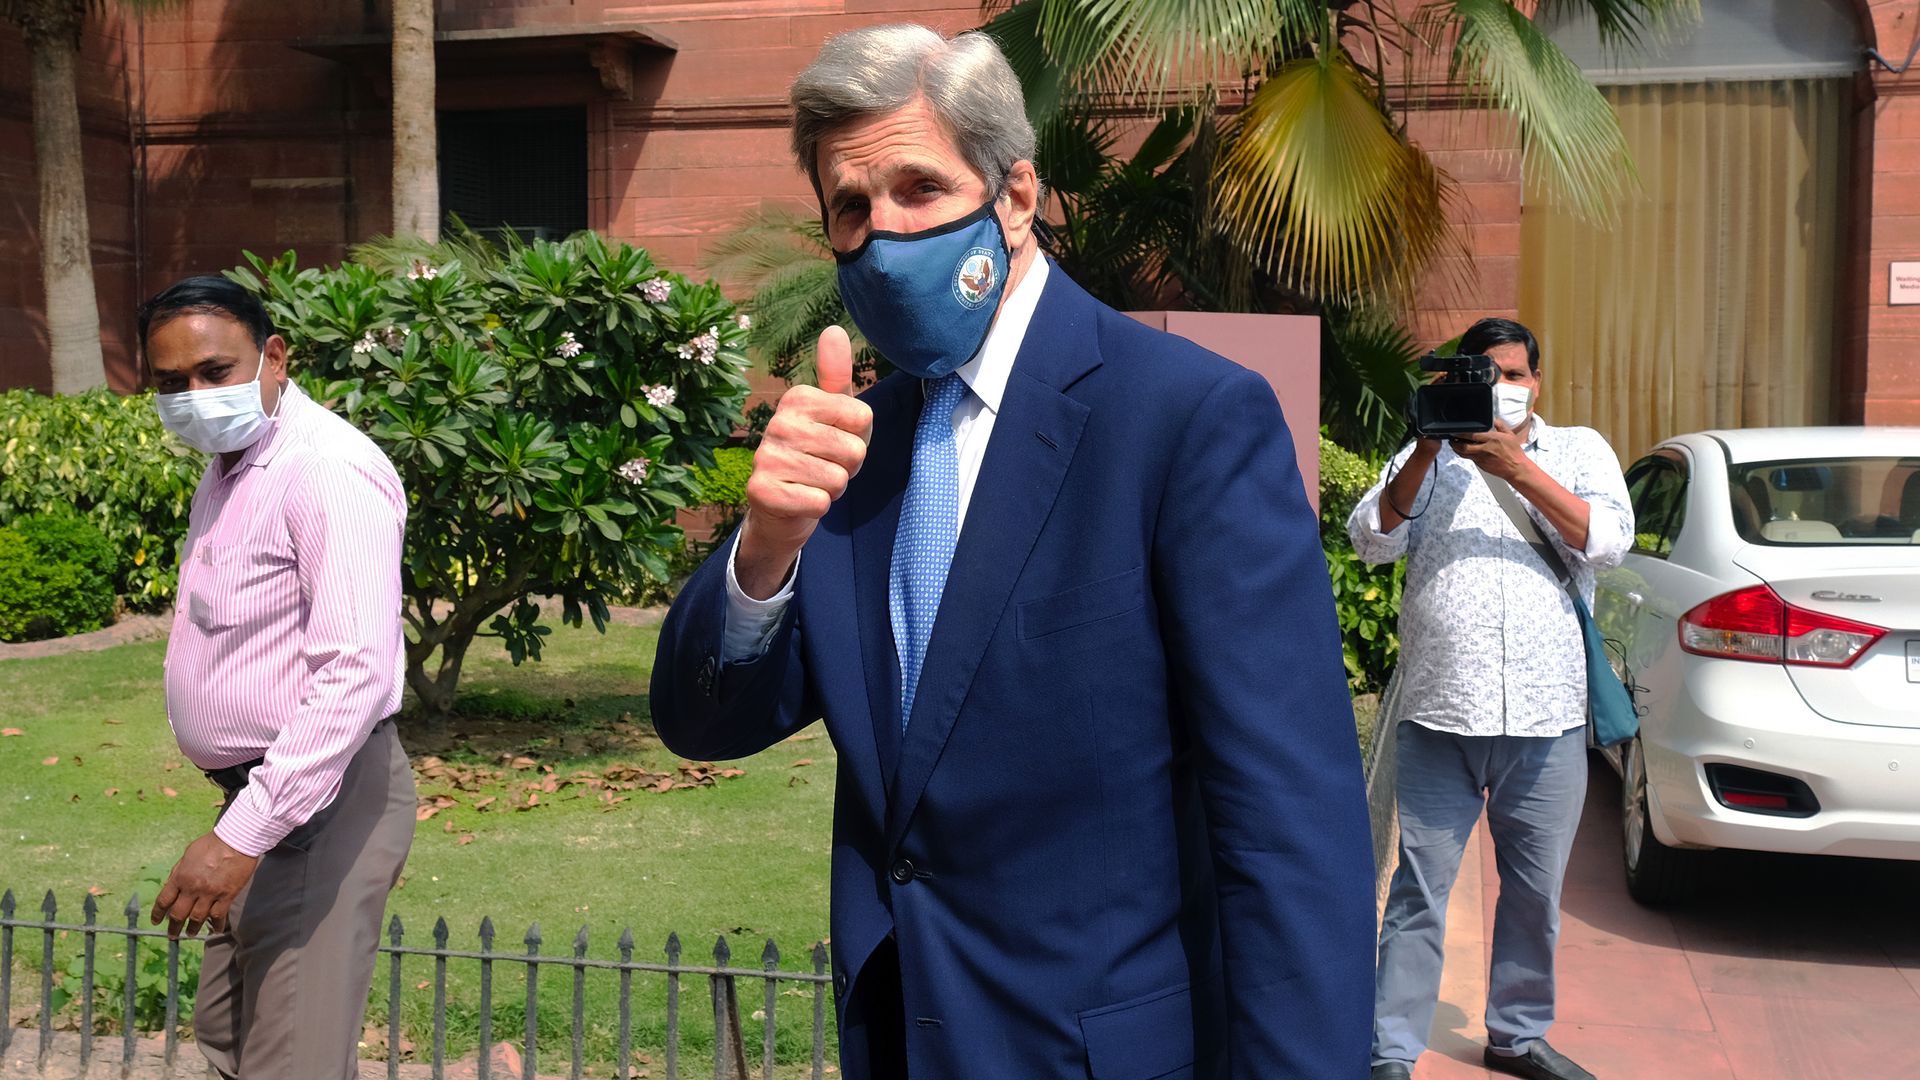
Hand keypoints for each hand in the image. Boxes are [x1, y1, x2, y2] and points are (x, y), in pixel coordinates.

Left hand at [151, 831, 259, 937]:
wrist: (236, 841)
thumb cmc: (211, 844)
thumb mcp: (187, 855)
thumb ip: (179, 872)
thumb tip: (173, 885)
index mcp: (180, 877)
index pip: (164, 901)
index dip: (158, 913)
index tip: (156, 921)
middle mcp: (192, 889)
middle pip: (178, 914)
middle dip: (173, 926)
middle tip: (172, 934)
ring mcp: (210, 894)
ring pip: (197, 918)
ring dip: (192, 928)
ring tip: (190, 933)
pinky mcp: (226, 896)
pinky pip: (218, 915)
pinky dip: (216, 925)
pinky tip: (215, 929)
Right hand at [736, 326, 872, 597]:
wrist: (781, 507)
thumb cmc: (817, 455)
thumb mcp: (835, 415)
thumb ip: (837, 375)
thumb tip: (834, 329)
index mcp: (798, 398)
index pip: (863, 418)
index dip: (858, 438)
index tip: (835, 443)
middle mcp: (778, 422)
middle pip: (854, 451)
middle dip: (847, 468)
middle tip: (824, 467)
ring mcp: (766, 456)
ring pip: (838, 479)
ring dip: (832, 489)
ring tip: (811, 483)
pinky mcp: (761, 491)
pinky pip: (819, 502)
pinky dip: (817, 508)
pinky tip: (799, 501)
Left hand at [1450, 421, 1529, 481]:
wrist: (1516, 468)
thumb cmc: (1514, 452)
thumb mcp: (1510, 435)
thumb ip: (1501, 426)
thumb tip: (1495, 421)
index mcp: (1491, 439)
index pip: (1471, 435)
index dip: (1461, 434)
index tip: (1455, 432)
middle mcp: (1484, 449)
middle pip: (1463, 447)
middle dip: (1454, 443)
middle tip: (1451, 439)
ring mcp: (1481, 458)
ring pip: (1464, 454)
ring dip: (1457, 449)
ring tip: (1454, 445)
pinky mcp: (1481, 465)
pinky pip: (1470, 459)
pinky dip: (1466, 455)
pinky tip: (1465, 451)